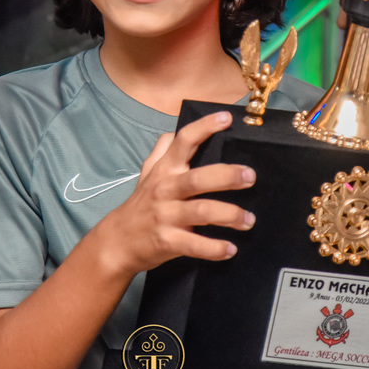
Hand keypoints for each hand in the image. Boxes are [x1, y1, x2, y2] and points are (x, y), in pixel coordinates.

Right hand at [93, 111, 256, 278]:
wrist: (118, 242)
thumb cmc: (139, 205)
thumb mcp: (147, 174)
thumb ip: (161, 151)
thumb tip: (173, 131)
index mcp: (165, 170)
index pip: (183, 141)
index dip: (204, 127)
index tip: (226, 118)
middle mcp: (165, 190)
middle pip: (198, 179)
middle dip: (226, 176)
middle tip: (250, 176)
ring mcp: (166, 216)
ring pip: (201, 211)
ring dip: (229, 215)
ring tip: (249, 219)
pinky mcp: (167, 241)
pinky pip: (194, 244)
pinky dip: (214, 248)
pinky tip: (230, 249)